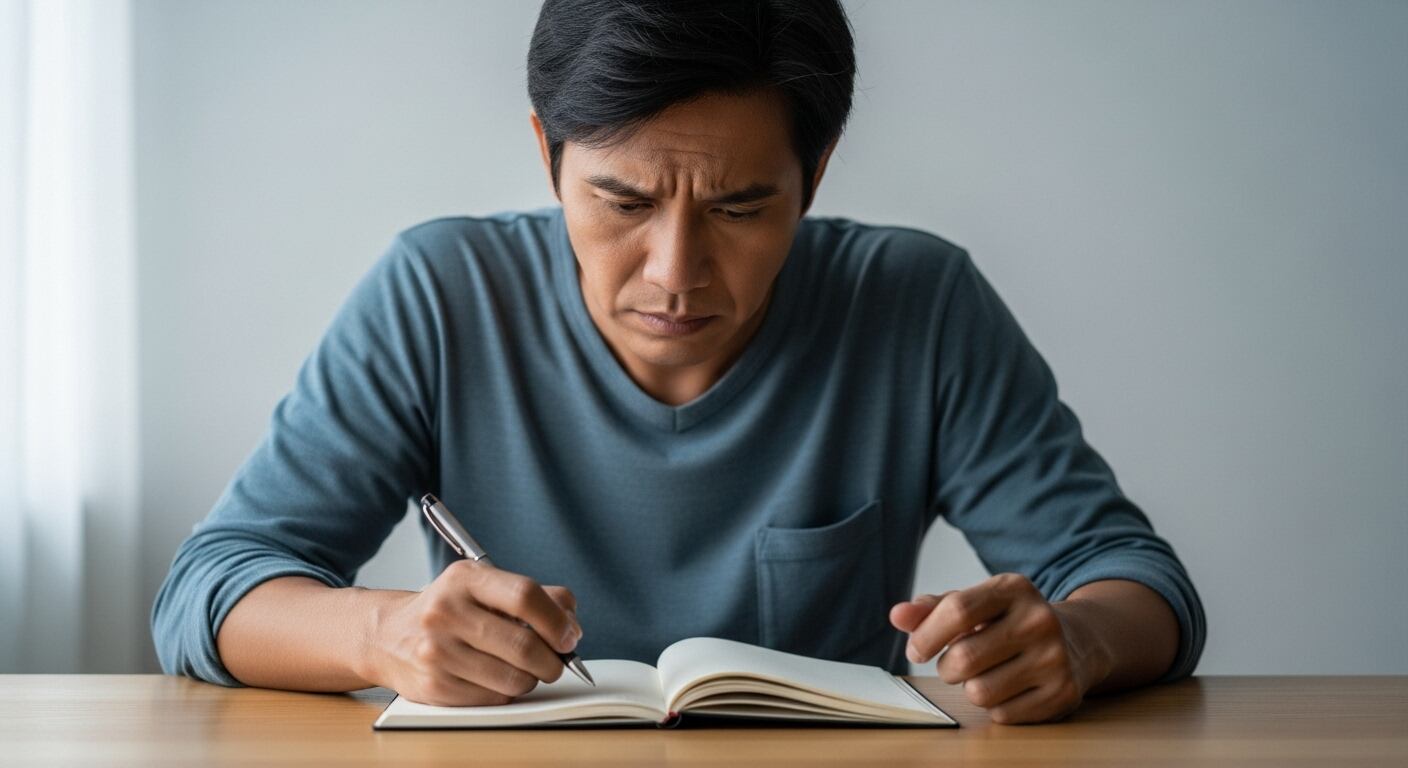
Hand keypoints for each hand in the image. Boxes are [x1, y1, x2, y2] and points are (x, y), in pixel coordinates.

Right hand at [364, 560, 581, 705]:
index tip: (570, 636)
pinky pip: (494, 697)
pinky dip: (507, 691)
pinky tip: (497, 678)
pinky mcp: (434, 686)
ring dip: (532, 679)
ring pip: (514, 678)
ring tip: (525, 669)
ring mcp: (437, 651)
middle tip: (557, 661)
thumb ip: (532, 595)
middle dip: (553, 660)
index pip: (525, 595)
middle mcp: (446, 612)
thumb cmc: (450, 609)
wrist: (388, 635)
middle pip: (523, 645)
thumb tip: (570, 621)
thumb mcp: (483, 585)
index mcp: (464, 579)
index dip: (557, 620)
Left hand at [889, 573, 1106, 723]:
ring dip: (970, 689)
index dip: (926, 636)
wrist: (1073, 641)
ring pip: (979, 692)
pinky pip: (1002, 714)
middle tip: (954, 664)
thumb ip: (932, 609)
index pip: (956, 610)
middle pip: (963, 658)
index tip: (917, 650)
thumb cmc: (1006, 622)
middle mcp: (1039, 619)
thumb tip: (897, 615)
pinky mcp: (1063, 692)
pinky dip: (995, 706)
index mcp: (1014, 588)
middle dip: (946, 668)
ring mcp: (1055, 657)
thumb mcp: (973, 604)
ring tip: (985, 674)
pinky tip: (1009, 688)